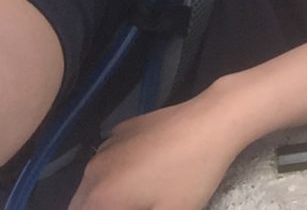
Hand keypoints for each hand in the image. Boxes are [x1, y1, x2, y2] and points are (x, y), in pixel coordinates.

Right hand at [70, 94, 242, 209]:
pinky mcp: (122, 128)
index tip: (136, 208)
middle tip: (134, 205)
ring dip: (103, 195)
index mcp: (100, 197)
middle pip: (81, 204)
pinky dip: (114, 171)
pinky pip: (107, 158)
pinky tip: (144, 170)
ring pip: (91, 182)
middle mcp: (93, 172)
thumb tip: (135, 208)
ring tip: (136, 196)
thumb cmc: (192, 174)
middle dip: (100, 208)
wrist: (211, 120)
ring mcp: (106, 146)